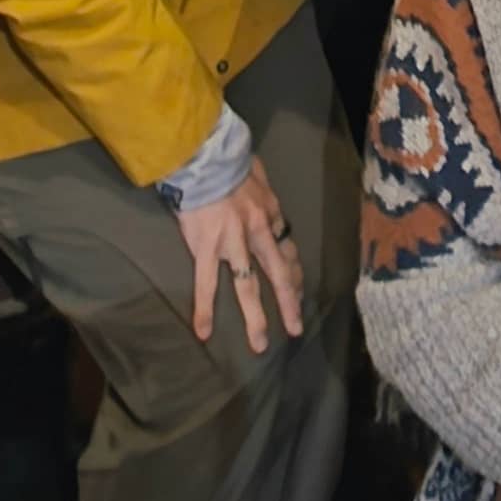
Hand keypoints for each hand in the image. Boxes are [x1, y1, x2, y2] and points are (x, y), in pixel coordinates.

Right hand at [176, 165, 303, 353]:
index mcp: (271, 216)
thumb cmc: (230, 161)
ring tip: (259, 344)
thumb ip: (263, 189)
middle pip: (278, 275)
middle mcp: (258, 233)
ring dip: (255, 317)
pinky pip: (206, 283)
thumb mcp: (258, 175)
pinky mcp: (206, 247)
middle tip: (295, 329)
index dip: (294, 275)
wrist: (206, 157)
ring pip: (247, 286)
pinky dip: (205, 309)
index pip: (287, 252)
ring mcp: (233, 243)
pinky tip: (203, 331)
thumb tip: (262, 190)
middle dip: (288, 304)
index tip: (298, 292)